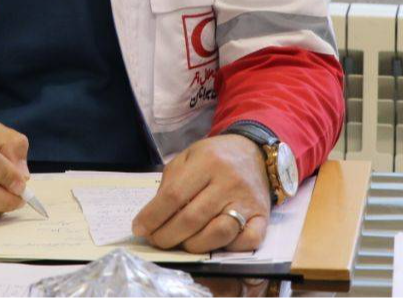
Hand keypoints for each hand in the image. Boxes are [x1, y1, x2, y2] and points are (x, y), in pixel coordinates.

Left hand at [131, 134, 271, 252]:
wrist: (255, 153)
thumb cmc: (215, 157)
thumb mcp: (188, 157)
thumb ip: (170, 183)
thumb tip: (152, 218)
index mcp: (207, 162)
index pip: (174, 195)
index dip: (153, 216)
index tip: (139, 229)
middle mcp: (229, 181)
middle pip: (193, 218)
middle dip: (168, 236)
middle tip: (156, 241)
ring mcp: (248, 201)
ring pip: (219, 233)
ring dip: (194, 246)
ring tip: (181, 243)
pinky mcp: (263, 217)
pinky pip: (248, 242)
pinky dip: (229, 249)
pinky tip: (214, 245)